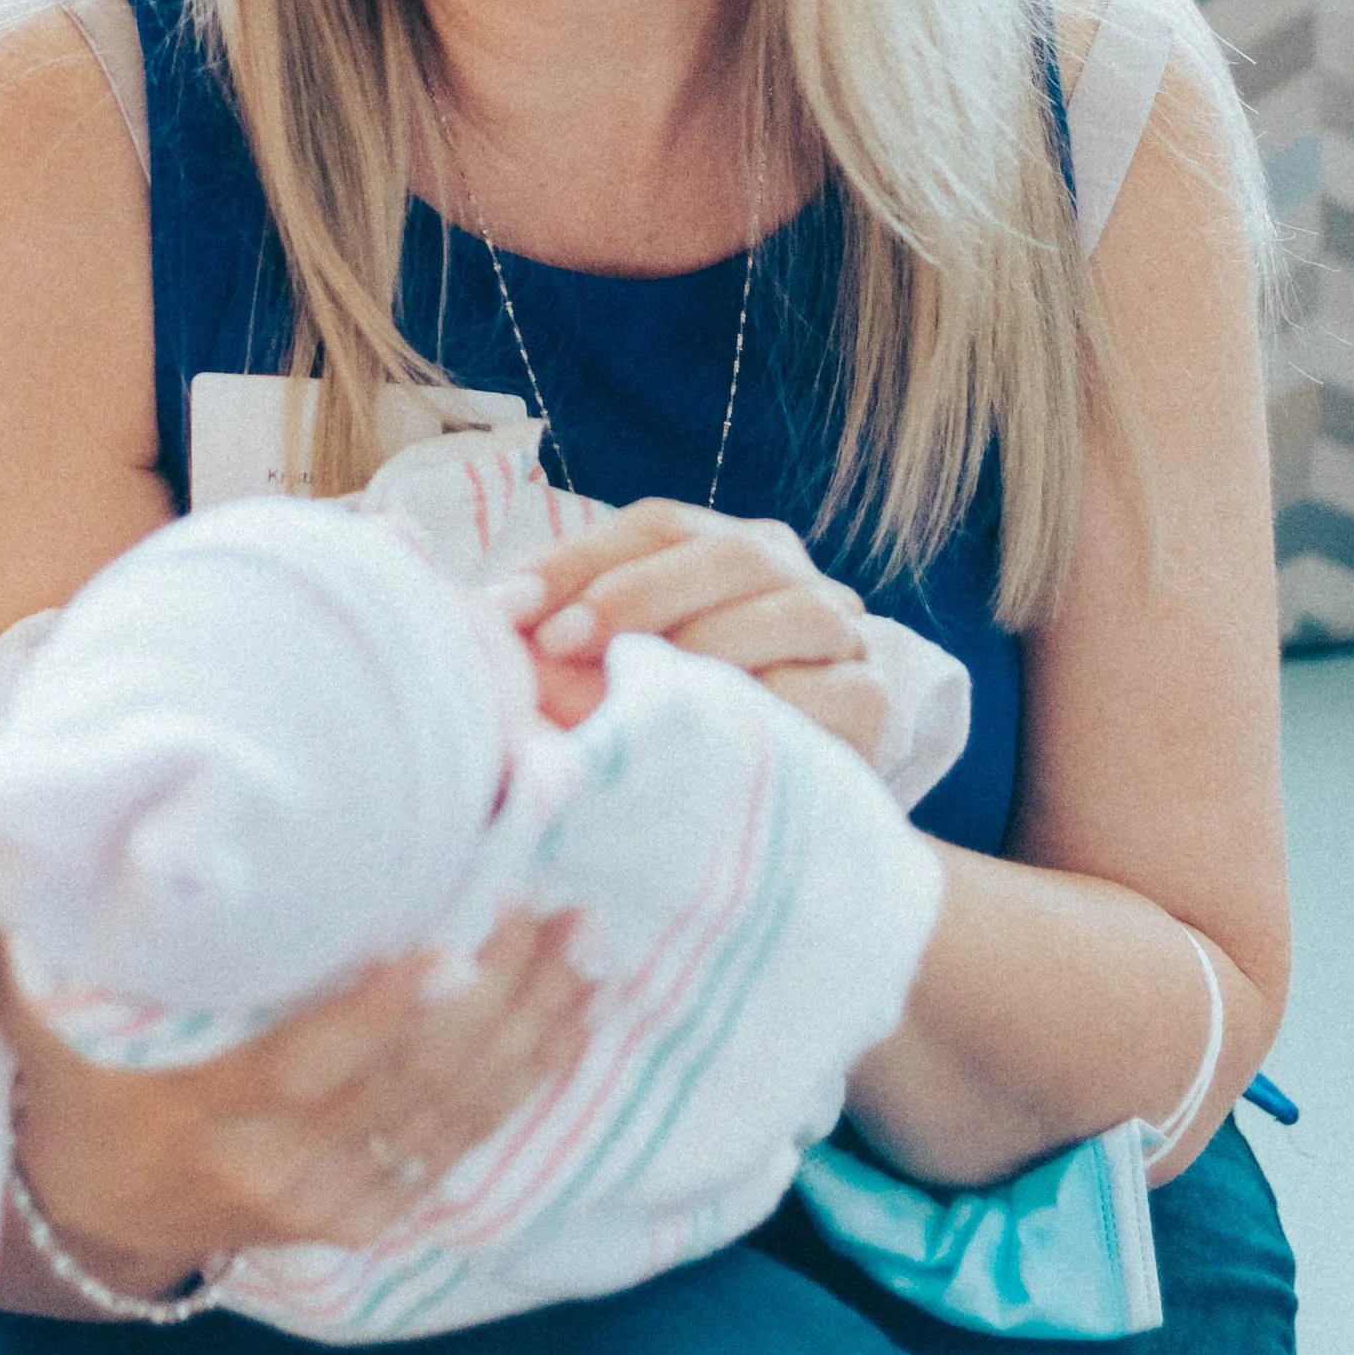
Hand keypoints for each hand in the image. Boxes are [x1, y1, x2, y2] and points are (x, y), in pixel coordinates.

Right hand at [0, 908, 591, 1312]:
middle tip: (559, 909)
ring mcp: (321, 1203)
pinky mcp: (361, 1220)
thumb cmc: (79, 1057)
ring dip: (531, 1028)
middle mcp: (268, 1166)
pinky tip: (571, 1017)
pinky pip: (457, 1147)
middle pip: (405, 1083)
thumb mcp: (62, 993)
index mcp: (197, 1107)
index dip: (384, 1012)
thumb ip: (107, 917)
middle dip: (496, 995)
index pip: (305, 1063)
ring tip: (586, 946)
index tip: (454, 945)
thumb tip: (136, 796)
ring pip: (448, 1115)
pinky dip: (523, 1079)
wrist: (84, 1199)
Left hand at [503, 498, 888, 764]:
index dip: (581, 557)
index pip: (660, 525)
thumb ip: (564, 649)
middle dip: (638, 592)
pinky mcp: (869, 702)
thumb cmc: (674, 740)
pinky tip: (710, 737)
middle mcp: (792, 578)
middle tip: (559, 644)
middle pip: (731, 553)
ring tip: (632, 694)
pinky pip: (828, 691)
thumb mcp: (613, 682)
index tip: (508, 608)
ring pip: (791, 610)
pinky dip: (769, 708)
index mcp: (727, 553)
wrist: (777, 829)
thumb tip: (483, 626)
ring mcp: (842, 635)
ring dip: (704, 647)